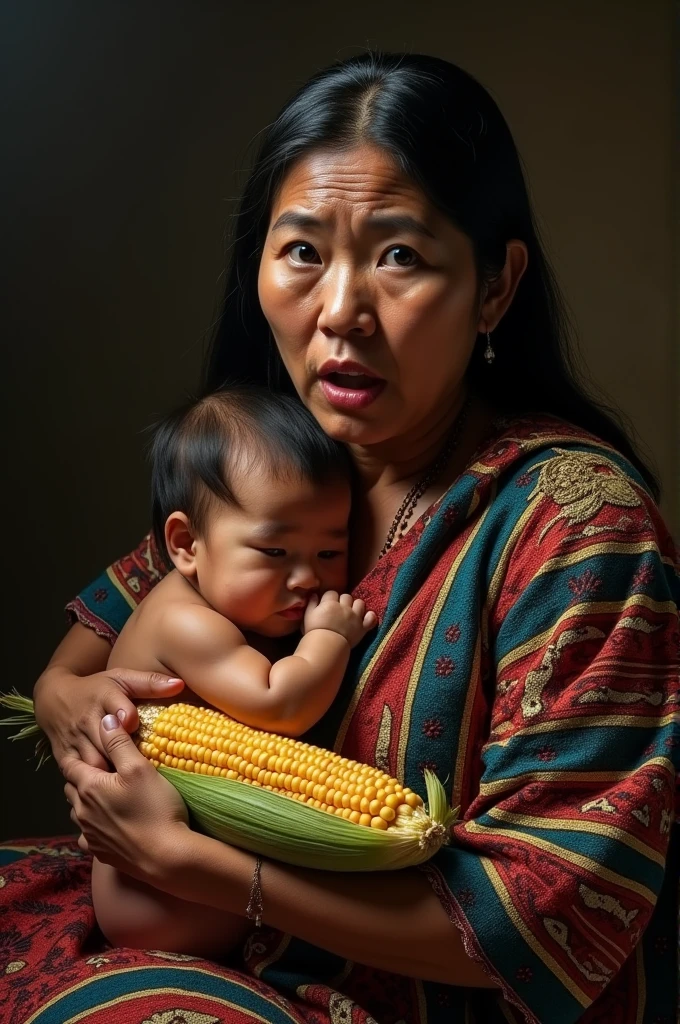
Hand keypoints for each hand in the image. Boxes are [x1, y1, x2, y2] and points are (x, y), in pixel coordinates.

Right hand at [34, 666, 184, 775]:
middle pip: (107, 741)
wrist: (55, 698)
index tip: (137, 724)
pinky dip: (94, 784)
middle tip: (147, 769)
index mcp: (104, 697)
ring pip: (93, 762)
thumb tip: (180, 684)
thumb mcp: (122, 679)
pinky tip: (112, 793)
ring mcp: (75, 740)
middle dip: (124, 755)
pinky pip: (78, 774)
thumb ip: (150, 683)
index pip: (119, 708)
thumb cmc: (96, 689)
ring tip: (133, 785)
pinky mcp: (65, 756)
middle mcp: (88, 719)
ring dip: (111, 774)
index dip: (128, 717)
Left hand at [64, 714, 189, 883]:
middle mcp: (82, 811)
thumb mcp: (139, 768)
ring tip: (105, 795)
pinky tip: (107, 824)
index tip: (88, 748)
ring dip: (85, 801)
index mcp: (89, 787)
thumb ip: (119, 742)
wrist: (166, 856)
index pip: (70, 765)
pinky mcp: (99, 853)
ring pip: (77, 811)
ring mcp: (90, 835)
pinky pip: (86, 836)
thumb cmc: (155, 808)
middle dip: (81, 777)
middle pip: (70, 788)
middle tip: (101, 769)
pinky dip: (92, 827)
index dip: (77, 755)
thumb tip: (104, 719)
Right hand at [303, 591, 376, 646]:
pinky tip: (367, 617)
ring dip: (356, 605)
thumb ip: (312, 603)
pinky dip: (370, 617)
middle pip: (346, 596)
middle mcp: (344, 607)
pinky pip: (371, 618)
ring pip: (360, 603)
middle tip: (339, 609)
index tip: (328, 604)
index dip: (330, 597)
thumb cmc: (314, 631)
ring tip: (352, 612)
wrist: (326, 646)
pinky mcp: (362, 627)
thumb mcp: (308, 615)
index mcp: (330, 603)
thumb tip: (315, 594)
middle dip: (343, 601)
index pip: (332, 592)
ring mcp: (355, 616)